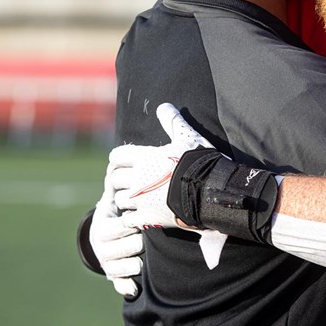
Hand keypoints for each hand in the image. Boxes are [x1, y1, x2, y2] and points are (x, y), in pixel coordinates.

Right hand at [89, 164, 143, 296]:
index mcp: (103, 227)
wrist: (103, 236)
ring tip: (147, 250)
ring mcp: (108, 263)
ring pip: (134, 265)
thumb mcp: (112, 199)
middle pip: (133, 246)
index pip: (124, 227)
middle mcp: (102, 248)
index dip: (136, 223)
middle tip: (149, 234)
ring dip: (143, 259)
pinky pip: (121, 285)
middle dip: (143, 240)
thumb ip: (115, 183)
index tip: (143, 219)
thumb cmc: (115, 213)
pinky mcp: (113, 277)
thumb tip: (115, 160)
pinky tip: (135, 286)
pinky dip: (127, 287)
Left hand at [110, 103, 215, 229]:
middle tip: (132, 182)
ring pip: (119, 200)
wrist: (211, 190)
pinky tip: (141, 216)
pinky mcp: (148, 218)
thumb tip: (164, 105)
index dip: (120, 160)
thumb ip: (173, 122)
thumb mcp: (188, 137)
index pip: (116, 156)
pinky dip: (132, 219)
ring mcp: (141, 200)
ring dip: (126, 200)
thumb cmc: (199, 162)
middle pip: (114, 179)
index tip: (127, 163)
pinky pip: (128, 220)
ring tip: (137, 200)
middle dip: (121, 180)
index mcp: (144, 158)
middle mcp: (138, 178)